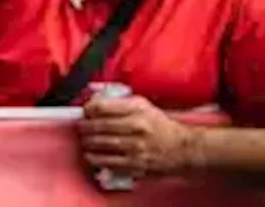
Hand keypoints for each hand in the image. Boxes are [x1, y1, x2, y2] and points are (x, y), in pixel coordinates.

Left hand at [78, 95, 199, 176]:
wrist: (183, 149)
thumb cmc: (160, 125)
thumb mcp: (143, 105)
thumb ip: (120, 102)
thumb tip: (94, 100)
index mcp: (137, 110)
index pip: (102, 107)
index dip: (89, 109)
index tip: (86, 111)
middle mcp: (136, 128)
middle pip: (99, 126)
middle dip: (84, 127)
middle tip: (81, 127)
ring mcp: (136, 148)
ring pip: (101, 144)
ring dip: (87, 143)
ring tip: (84, 140)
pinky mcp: (136, 165)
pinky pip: (108, 162)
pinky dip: (95, 159)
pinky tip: (90, 155)